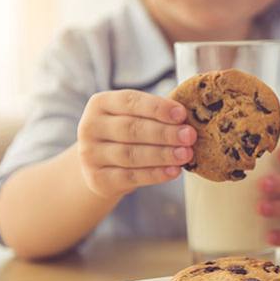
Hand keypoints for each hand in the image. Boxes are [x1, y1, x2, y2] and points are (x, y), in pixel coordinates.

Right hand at [77, 90, 196, 198]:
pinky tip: (174, 171)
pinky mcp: (97, 179)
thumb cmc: (128, 134)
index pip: (130, 101)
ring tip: (186, 154)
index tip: (182, 114)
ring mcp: (90, 154)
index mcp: (100, 103)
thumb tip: (188, 117)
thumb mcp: (135, 117)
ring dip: (162, 155)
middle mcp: (90, 127)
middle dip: (164, 133)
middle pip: (131, 129)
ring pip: (131, 155)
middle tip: (189, 136)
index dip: (157, 107)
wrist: (102, 166)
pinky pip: (129, 177)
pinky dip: (155, 174)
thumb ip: (156, 114)